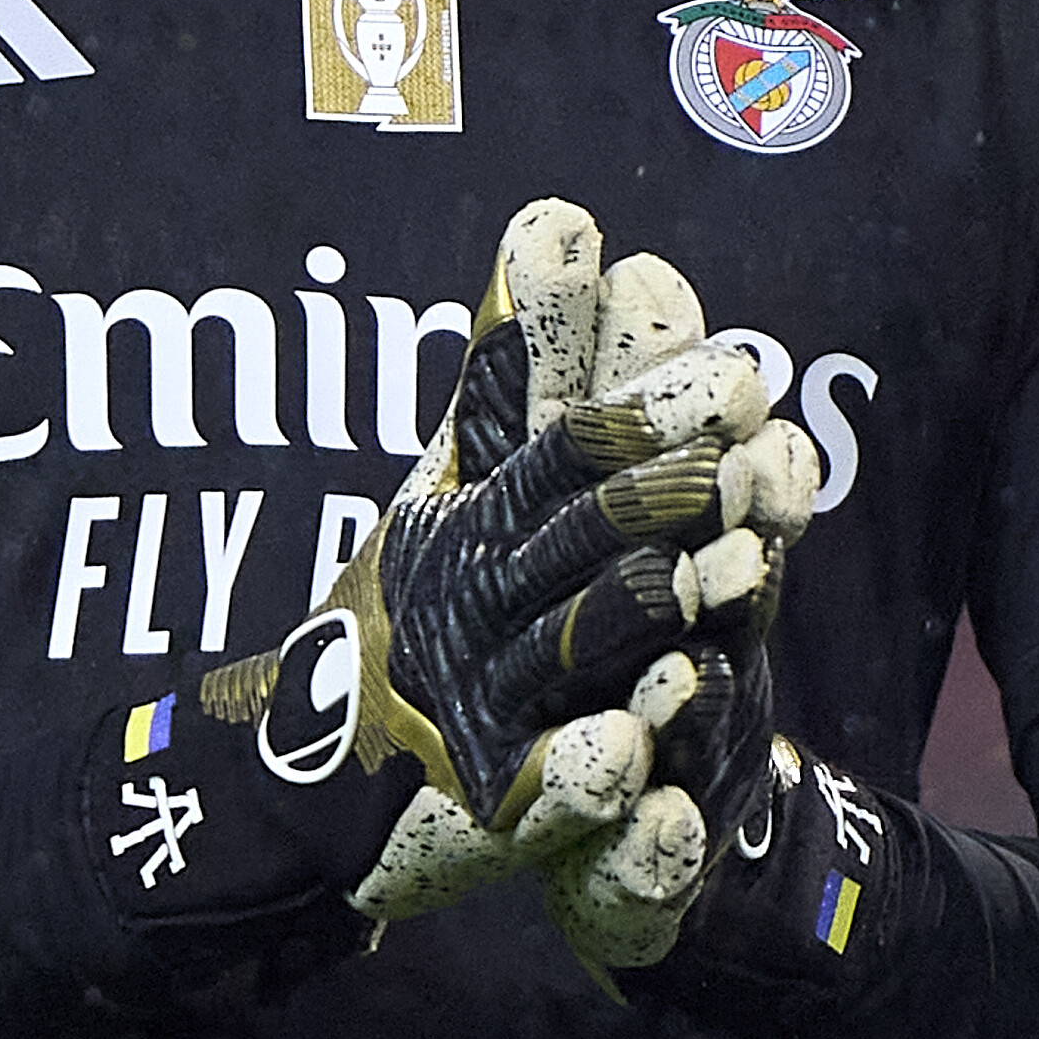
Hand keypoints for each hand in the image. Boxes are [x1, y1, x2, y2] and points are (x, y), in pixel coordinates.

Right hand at [198, 200, 790, 928]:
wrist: (292, 782)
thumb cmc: (409, 616)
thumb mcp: (457, 486)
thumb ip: (517, 377)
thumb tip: (563, 222)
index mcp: (467, 525)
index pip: (554, 450)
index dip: (637, 410)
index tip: (731, 368)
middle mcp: (464, 604)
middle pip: (560, 535)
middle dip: (650, 484)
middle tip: (747, 428)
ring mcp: (470, 710)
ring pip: (558, 655)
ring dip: (635, 610)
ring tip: (719, 569)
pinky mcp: (480, 815)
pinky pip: (535, 797)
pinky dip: (578, 779)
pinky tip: (630, 755)